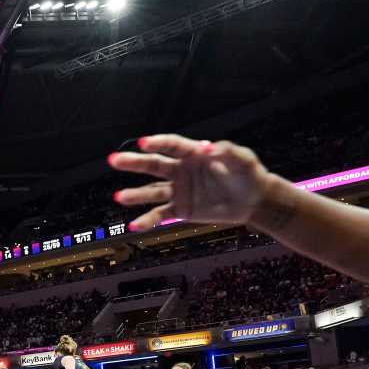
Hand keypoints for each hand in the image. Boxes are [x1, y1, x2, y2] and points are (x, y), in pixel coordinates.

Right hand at [109, 135, 273, 230]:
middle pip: (154, 165)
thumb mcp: (243, 160)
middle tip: (114, 160)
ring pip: (152, 192)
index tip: (143, 143)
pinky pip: (160, 215)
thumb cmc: (248, 175)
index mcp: (194, 154)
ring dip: (135, 195)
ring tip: (119, 196)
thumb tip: (210, 149)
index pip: (172, 146)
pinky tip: (134, 225)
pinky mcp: (181, 210)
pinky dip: (147, 220)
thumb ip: (228, 152)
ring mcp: (179, 191)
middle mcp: (181, 171)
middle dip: (134, 163)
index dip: (158, 143)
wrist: (253, 201)